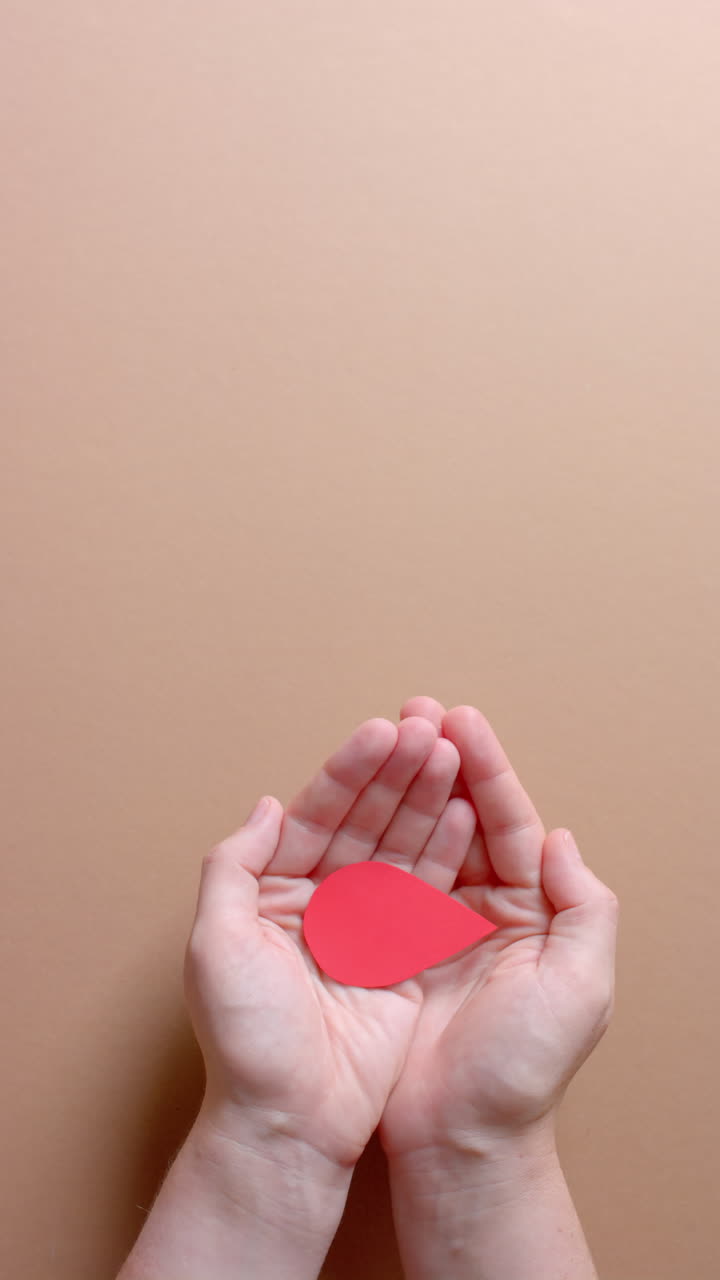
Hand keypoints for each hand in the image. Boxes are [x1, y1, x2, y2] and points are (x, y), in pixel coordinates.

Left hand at [184, 713, 477, 1170]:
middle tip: (429, 729)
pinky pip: (428, 894)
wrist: (290, 1123)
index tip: (382, 731)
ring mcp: (365, 927)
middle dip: (397, 773)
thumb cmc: (246, 1042)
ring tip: (454, 755)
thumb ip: (233, 866)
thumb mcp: (215, 944)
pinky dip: (448, 853)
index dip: (349, 771)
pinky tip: (468, 815)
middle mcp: (321, 901)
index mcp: (273, 892)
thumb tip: (265, 805)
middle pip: (365, 822)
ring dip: (427, 801)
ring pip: (401, 848)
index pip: (317, 814)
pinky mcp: (402, 956)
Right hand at [380, 696, 618, 1160]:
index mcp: (536, 913)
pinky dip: (375, 837)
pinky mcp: (395, 947)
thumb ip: (585, 909)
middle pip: (464, 818)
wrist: (460, 1142)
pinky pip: (385, 878)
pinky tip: (361, 801)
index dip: (486, 771)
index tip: (459, 723)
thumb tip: (562, 839)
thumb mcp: (579, 990)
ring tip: (389, 736)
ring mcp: (439, 925)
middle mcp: (488, 910)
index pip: (511, 824)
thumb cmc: (521, 1073)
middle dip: (441, 762)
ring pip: (422, 837)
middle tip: (416, 712)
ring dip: (406, 786)